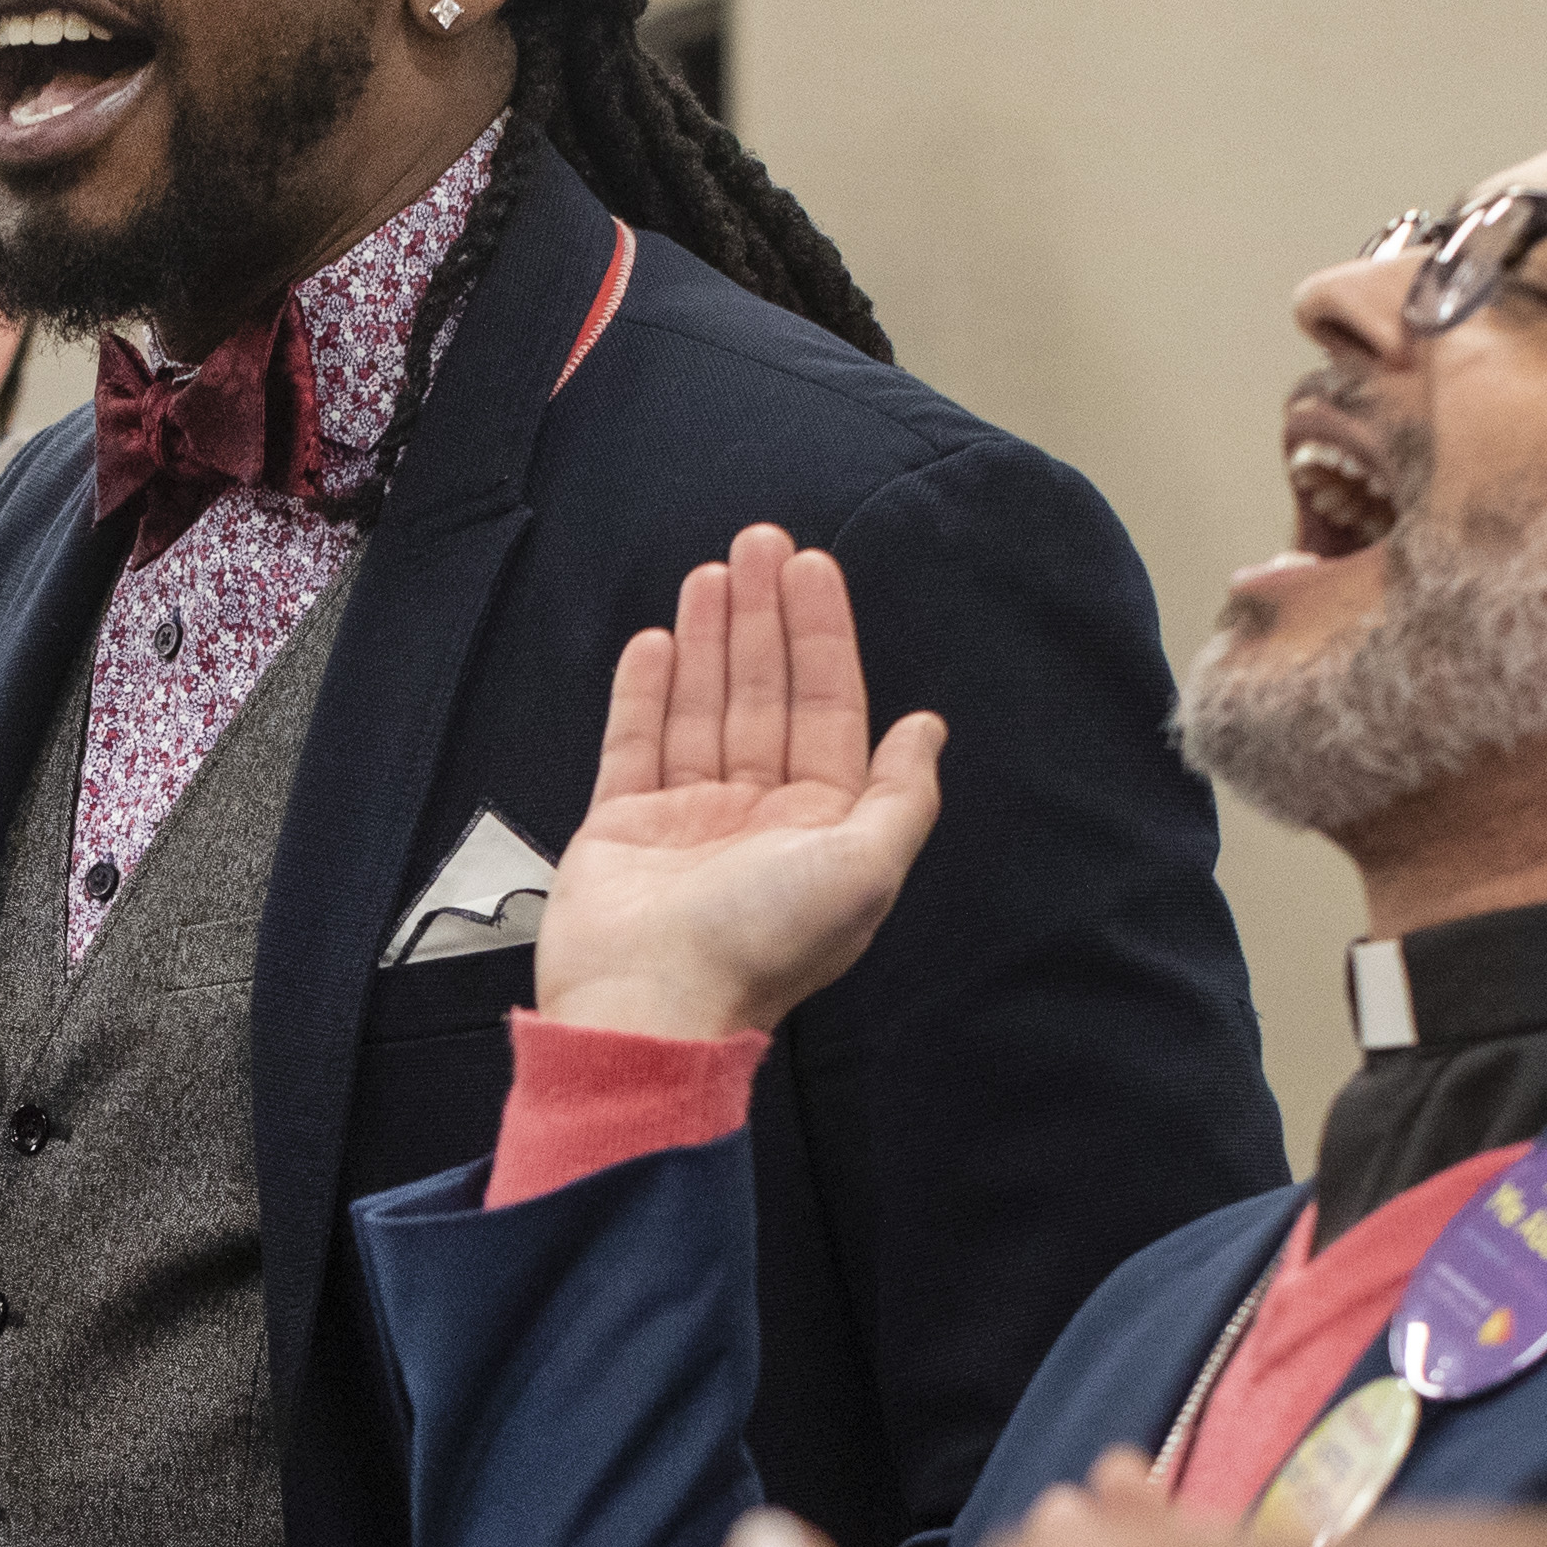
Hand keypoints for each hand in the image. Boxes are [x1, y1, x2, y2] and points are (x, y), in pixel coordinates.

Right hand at [536, 526, 946, 1045]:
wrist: (651, 1005)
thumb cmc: (761, 944)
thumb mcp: (864, 870)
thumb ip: (901, 796)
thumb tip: (926, 728)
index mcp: (819, 826)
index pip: (827, 710)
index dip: (824, 637)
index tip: (815, 569)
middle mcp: (756, 816)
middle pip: (764, 695)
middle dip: (765, 618)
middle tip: (762, 541)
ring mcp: (685, 819)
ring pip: (703, 708)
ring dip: (710, 638)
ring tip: (712, 570)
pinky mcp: (620, 827)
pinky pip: (635, 743)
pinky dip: (645, 692)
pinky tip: (659, 640)